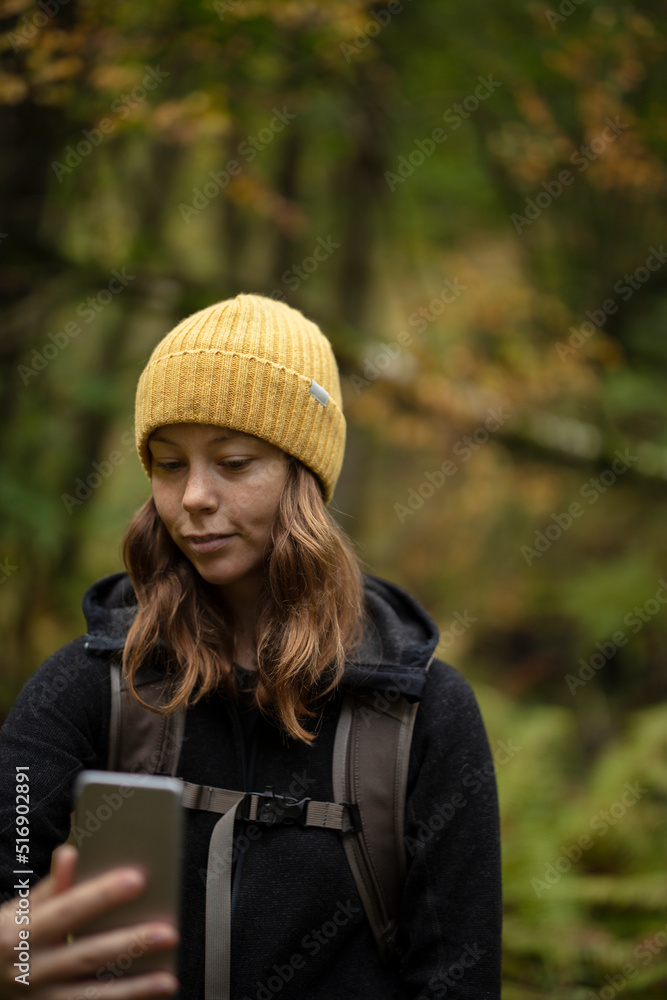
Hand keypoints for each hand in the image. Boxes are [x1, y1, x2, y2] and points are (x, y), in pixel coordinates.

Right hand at [0, 845, 178, 998]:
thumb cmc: (2, 942)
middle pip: (89, 954)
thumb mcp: (14, 913)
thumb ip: (48, 888)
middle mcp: (33, 969)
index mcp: (25, 933)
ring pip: (92, 995)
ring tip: (168, 981)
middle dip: (131, 944)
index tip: (138, 879)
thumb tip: (70, 854)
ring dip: (134, 989)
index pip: (71, 908)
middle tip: (168, 933)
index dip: (104, 894)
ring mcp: (41, 999)